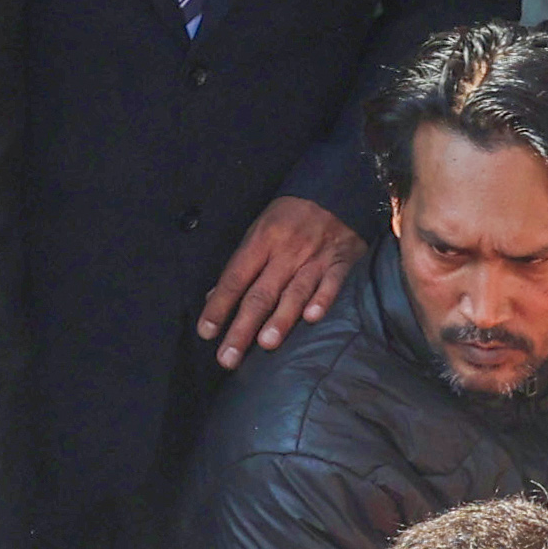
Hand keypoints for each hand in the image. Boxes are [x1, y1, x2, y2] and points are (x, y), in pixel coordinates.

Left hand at [198, 194, 365, 364]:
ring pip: (294, 292)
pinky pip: (332, 283)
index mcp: (261, 242)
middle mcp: (286, 252)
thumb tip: (213, 298)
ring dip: (280, 318)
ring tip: (266, 344)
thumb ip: (241, 266)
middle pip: (260, 294)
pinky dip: (323, 299)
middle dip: (243, 327)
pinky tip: (313, 318)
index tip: (206, 332)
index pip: (235, 278)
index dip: (220, 305)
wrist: (335, 191)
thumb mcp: (260, 231)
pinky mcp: (341, 262)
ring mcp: (314, 258)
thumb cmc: (290, 217)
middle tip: (229, 357)